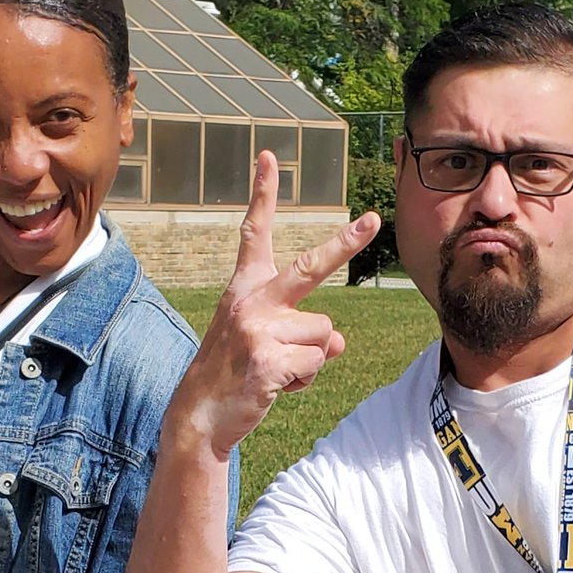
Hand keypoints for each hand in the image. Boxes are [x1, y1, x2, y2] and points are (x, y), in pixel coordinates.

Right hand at [172, 152, 379, 460]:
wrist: (199, 416)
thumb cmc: (236, 373)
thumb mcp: (267, 344)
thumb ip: (304, 332)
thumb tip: (339, 341)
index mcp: (245, 287)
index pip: (255, 232)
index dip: (262, 193)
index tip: (269, 156)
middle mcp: (251, 299)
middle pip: (309, 266)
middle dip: (346, 242)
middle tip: (373, 219)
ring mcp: (258, 327)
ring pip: (324, 334)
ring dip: (311, 360)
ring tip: (276, 371)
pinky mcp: (268, 359)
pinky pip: (316, 362)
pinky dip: (303, 381)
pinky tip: (274, 387)